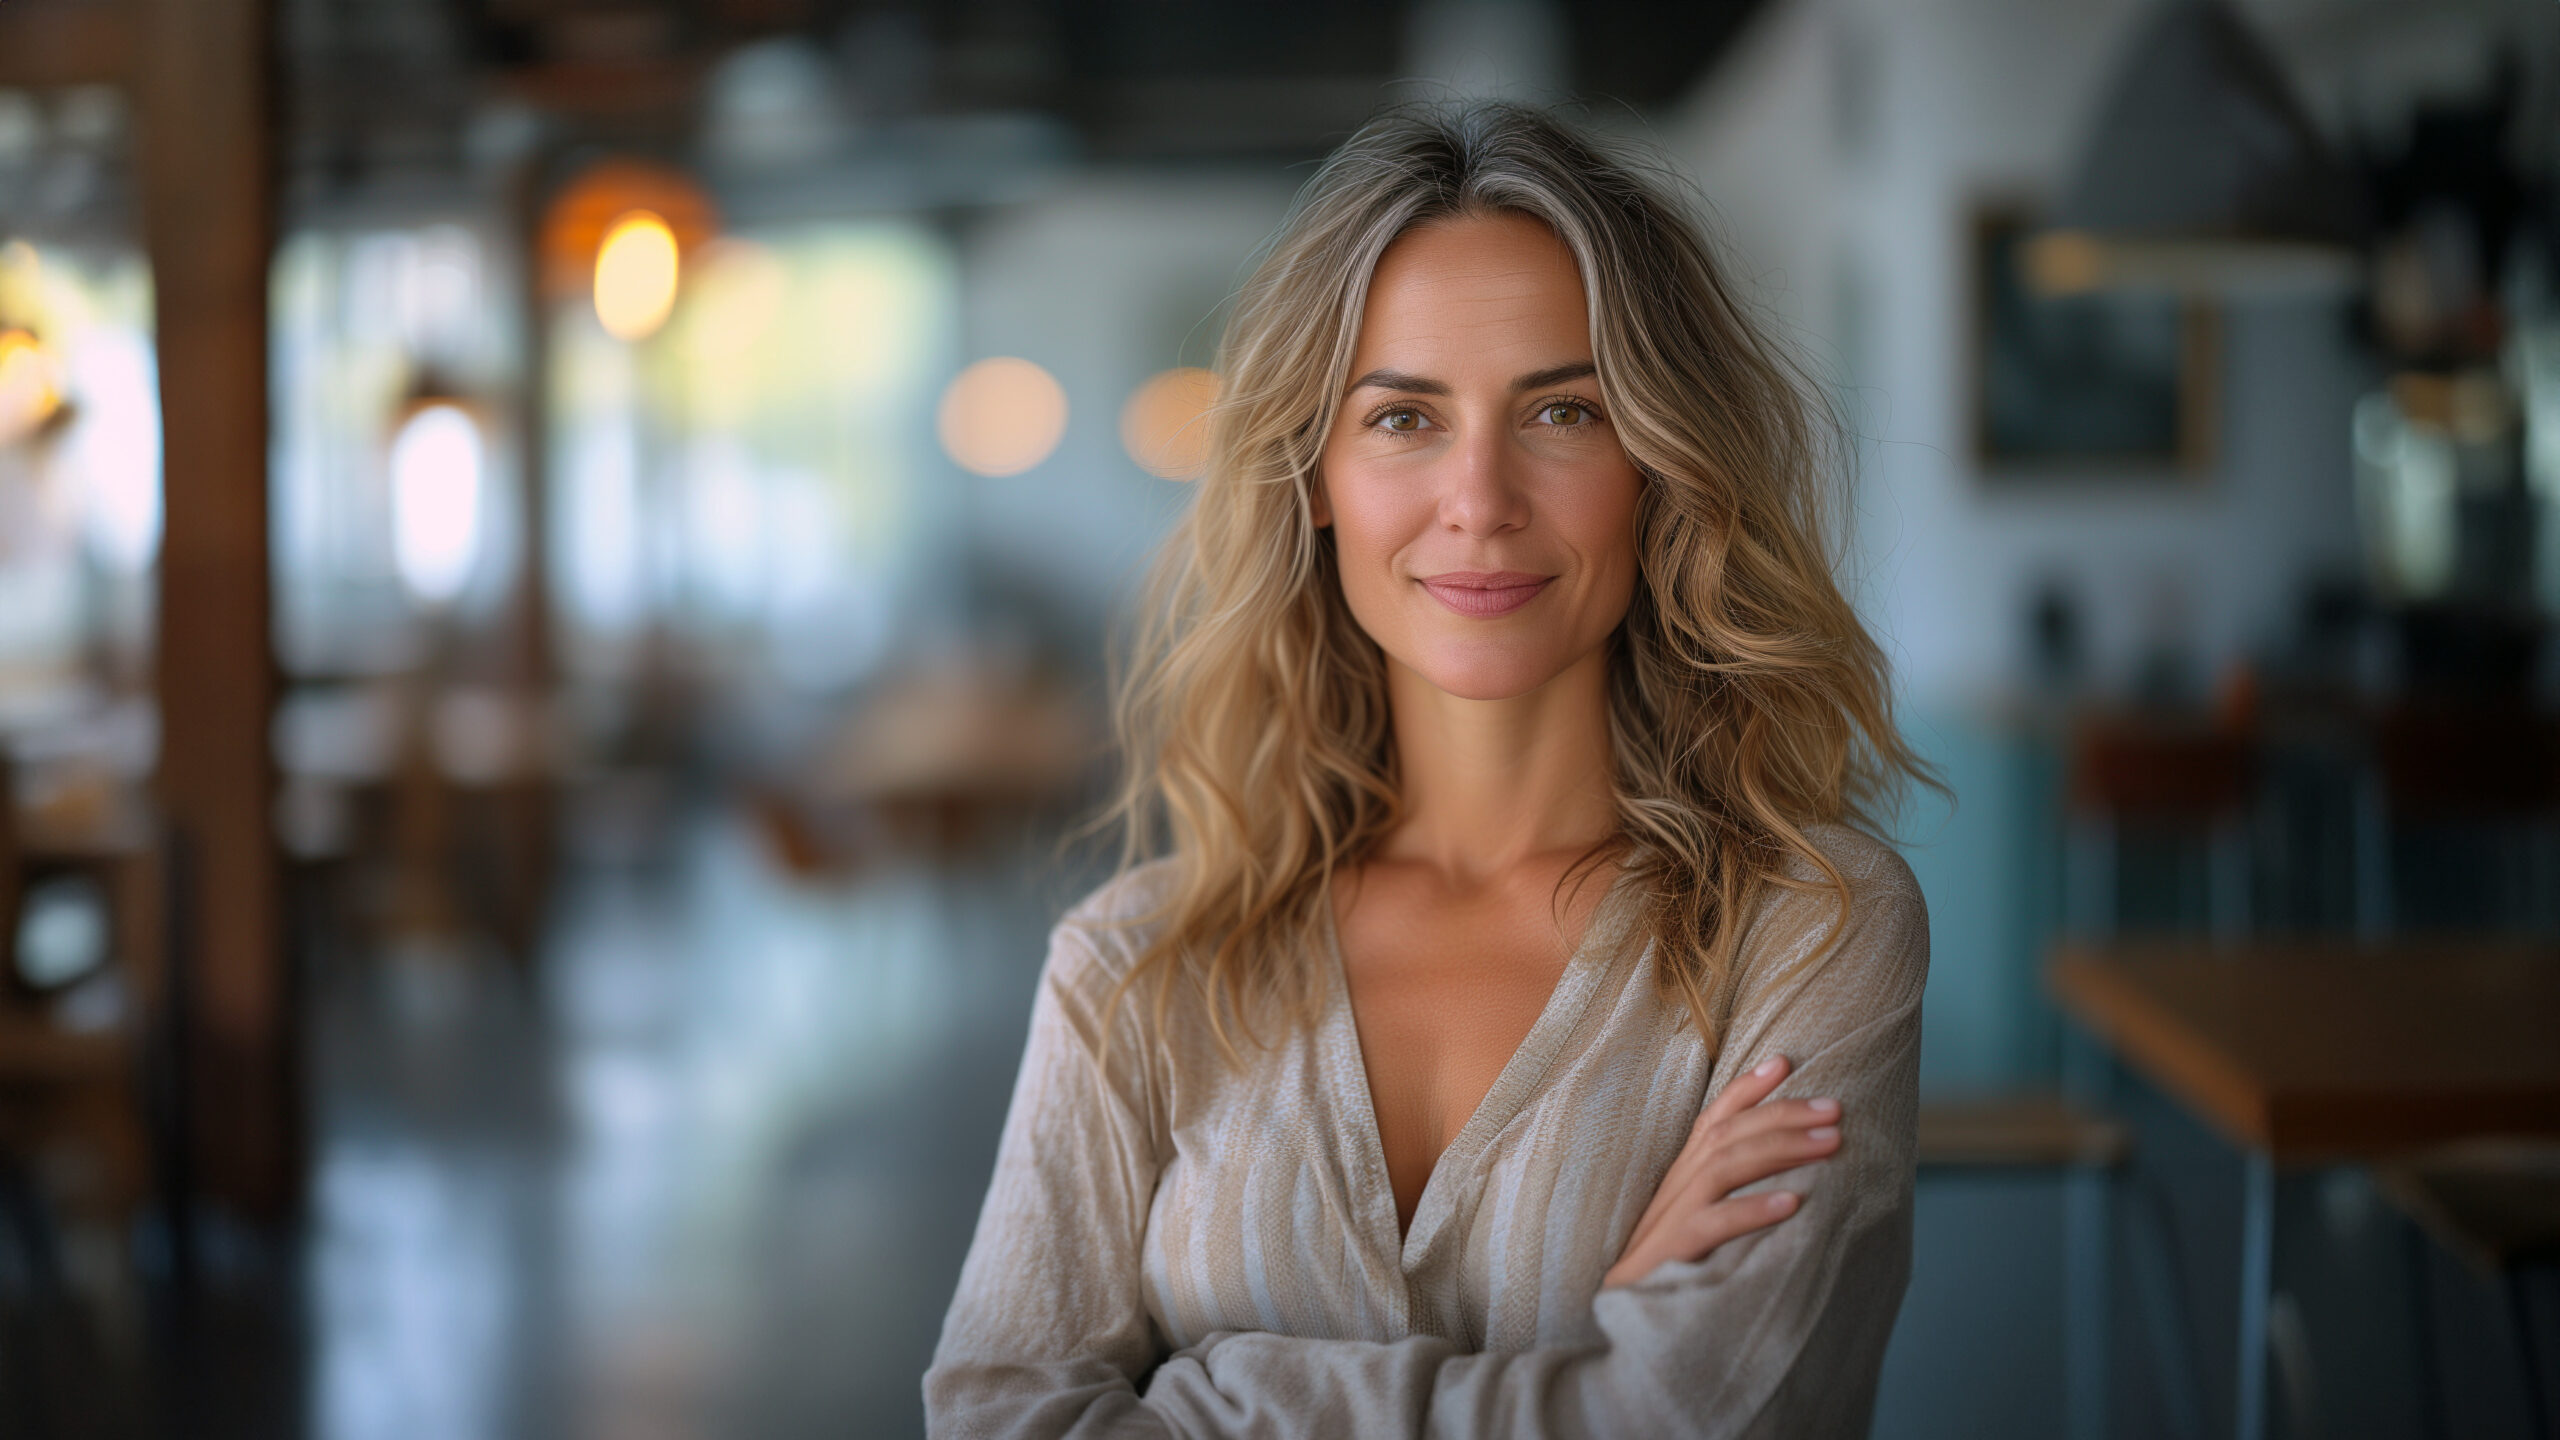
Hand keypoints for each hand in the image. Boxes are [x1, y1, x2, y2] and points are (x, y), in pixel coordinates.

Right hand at [1600, 1053, 1842, 1289]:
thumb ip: (1727, 1193)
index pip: (1713, 1117)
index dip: (1746, 1087)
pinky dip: (1752, 1210)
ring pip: (1725, 1166)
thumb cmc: (1668, 1265)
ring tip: (1830, 1142)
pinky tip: (1792, 1203)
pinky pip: (1712, 1224)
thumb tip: (1787, 1178)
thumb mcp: (1698, 1219)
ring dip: (1781, 1149)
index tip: (1784, 1062)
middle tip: (1836, 1108)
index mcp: (1684, 1174)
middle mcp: (1678, 1185)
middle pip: (1728, 1133)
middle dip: (1783, 1113)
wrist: (1621, 1311)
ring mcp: (1673, 1215)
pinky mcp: (1673, 1251)